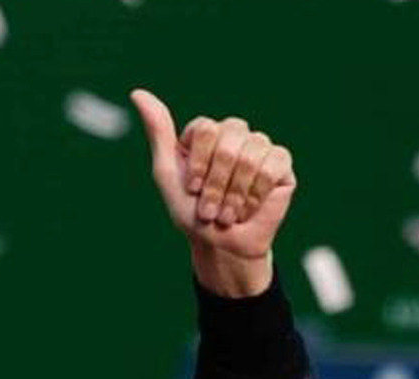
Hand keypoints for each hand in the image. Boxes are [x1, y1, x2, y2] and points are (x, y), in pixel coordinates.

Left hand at [131, 89, 295, 294]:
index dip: (198, 163)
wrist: (220, 246)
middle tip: (209, 209)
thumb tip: (137, 92)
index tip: (191, 190)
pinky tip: (249, 208)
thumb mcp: (167, 173)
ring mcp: (259, 146)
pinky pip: (273, 164)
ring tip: (227, 213)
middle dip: (215, 182)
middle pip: (229, 139)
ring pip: (251, 153)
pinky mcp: (281, 164)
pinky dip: (256, 193)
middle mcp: (234, 134)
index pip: (204, 128)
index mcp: (207, 134)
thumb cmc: (191, 213)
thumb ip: (159, 132)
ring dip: (234, 193)